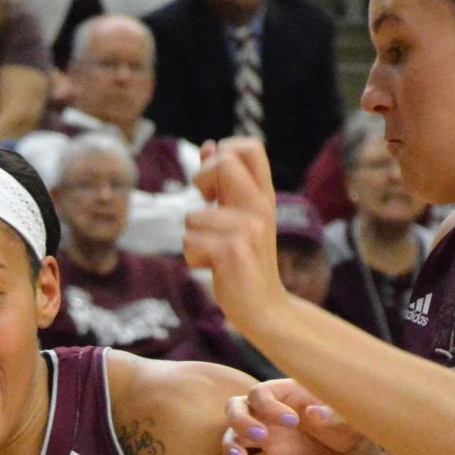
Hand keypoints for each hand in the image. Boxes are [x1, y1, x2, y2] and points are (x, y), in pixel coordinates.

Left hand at [185, 138, 290, 334]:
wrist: (265, 308)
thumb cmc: (248, 262)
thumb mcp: (242, 217)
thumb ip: (226, 183)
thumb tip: (210, 146)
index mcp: (264, 196)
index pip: (250, 147)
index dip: (224, 152)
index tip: (216, 181)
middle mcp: (260, 207)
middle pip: (223, 163)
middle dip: (201, 179)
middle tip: (207, 205)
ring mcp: (248, 229)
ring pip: (192, 216)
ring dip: (192, 238)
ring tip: (213, 254)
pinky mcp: (232, 252)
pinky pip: (189, 242)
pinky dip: (193, 258)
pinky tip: (213, 268)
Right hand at [221, 378, 365, 454]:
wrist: (346, 454)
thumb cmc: (345, 426)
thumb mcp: (345, 419)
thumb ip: (332, 415)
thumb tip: (314, 413)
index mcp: (284, 394)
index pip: (261, 393)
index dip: (270, 406)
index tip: (293, 421)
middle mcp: (266, 413)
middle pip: (235, 408)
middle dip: (242, 421)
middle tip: (261, 436)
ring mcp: (262, 438)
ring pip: (233, 436)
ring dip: (231, 446)